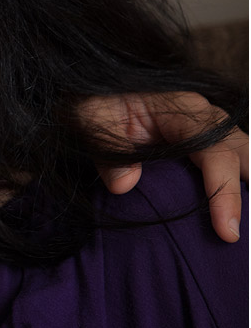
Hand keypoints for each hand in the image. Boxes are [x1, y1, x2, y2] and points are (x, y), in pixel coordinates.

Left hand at [79, 92, 246, 241]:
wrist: (94, 91)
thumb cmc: (95, 102)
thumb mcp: (91, 120)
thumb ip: (108, 152)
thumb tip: (124, 185)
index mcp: (184, 111)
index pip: (217, 154)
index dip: (225, 194)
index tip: (227, 231)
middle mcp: (205, 119)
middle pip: (244, 155)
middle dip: (247, 193)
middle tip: (238, 235)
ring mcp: (208, 130)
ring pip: (243, 159)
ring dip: (244, 190)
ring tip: (236, 228)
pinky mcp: (202, 144)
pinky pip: (228, 164)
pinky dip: (233, 187)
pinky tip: (228, 216)